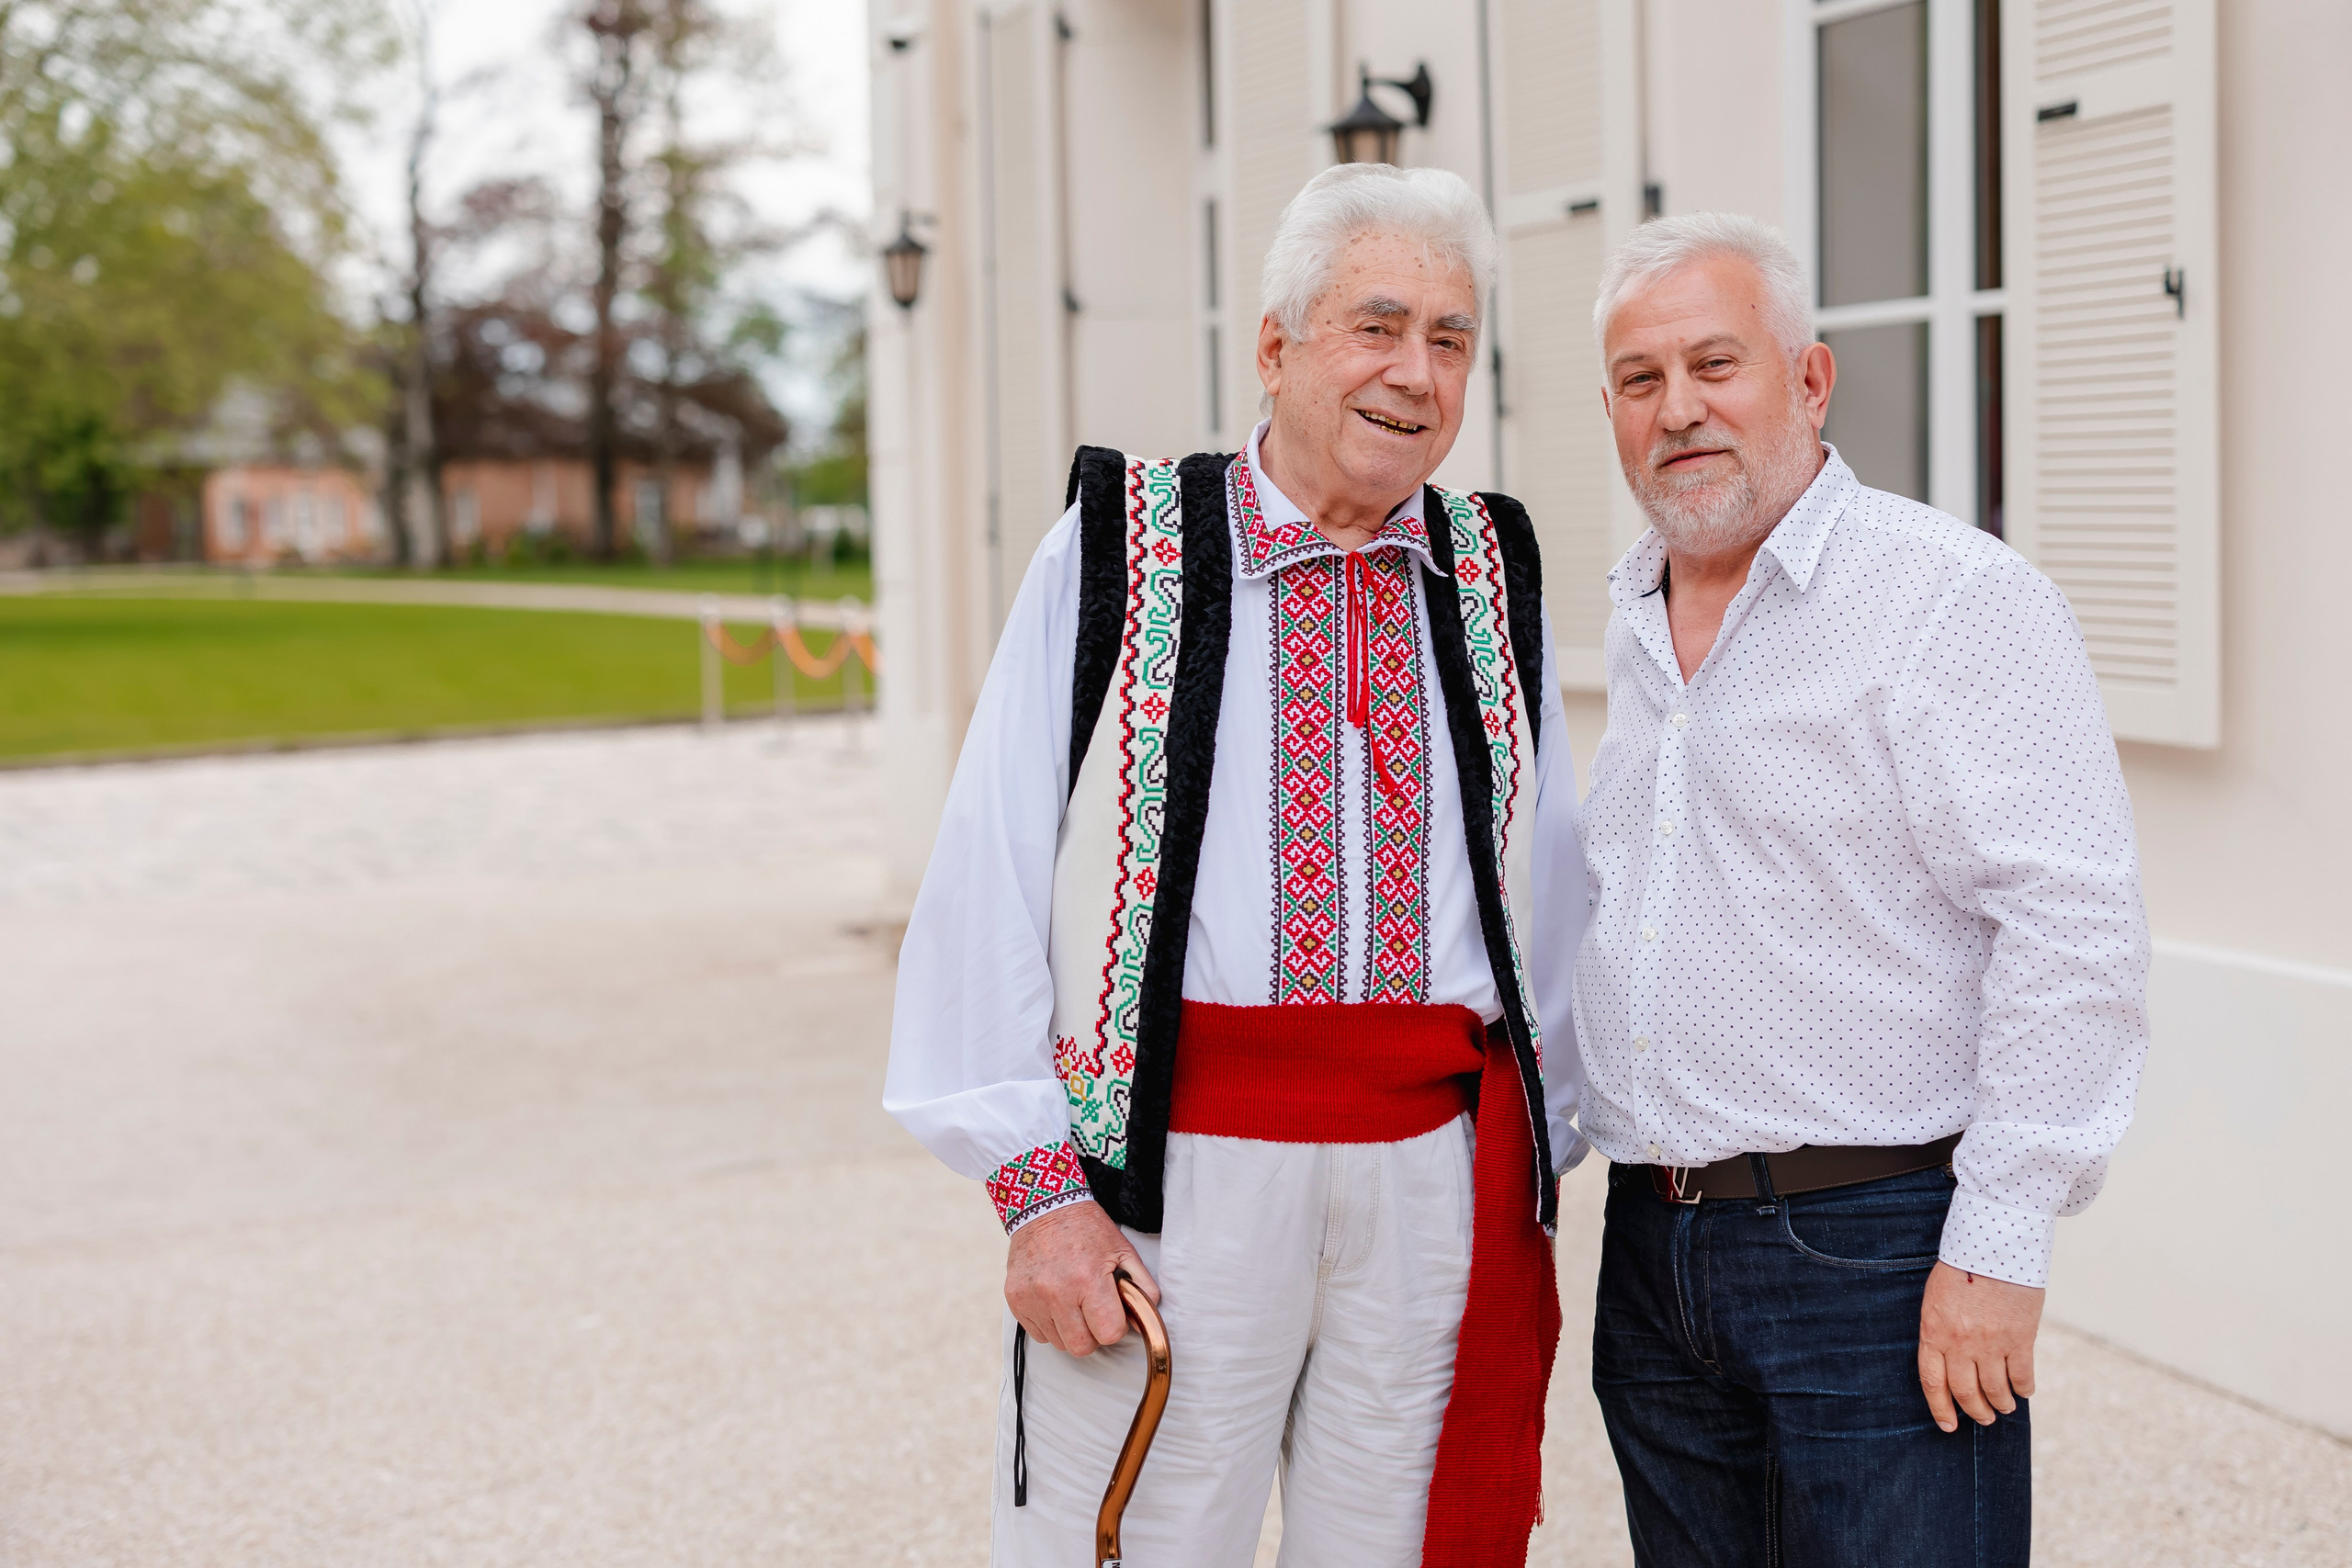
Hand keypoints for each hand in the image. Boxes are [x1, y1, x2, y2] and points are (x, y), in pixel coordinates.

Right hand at [1005, 1201, 1158, 1357]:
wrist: (1044, 1207)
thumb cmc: (1086, 1228)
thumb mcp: (1123, 1250)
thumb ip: (1141, 1287)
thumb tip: (1144, 1321)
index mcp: (1087, 1279)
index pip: (1109, 1333)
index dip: (1115, 1326)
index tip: (1112, 1313)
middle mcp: (1056, 1292)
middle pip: (1082, 1347)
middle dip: (1092, 1334)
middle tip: (1093, 1311)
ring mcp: (1032, 1298)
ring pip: (1059, 1343)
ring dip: (1070, 1329)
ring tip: (1072, 1301)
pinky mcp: (1015, 1299)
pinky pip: (1037, 1334)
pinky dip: (1049, 1324)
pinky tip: (1054, 1300)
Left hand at [1917, 1260, 2043, 1431]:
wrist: (1993, 1245)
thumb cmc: (1962, 1268)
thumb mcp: (1938, 1299)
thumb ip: (1942, 1331)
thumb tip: (1953, 1361)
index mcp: (1934, 1332)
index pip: (1933, 1382)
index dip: (1941, 1408)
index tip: (1948, 1425)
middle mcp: (1960, 1343)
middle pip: (1966, 1391)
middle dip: (1975, 1411)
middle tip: (1983, 1418)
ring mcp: (1991, 1343)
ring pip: (1995, 1389)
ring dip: (2001, 1403)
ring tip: (2004, 1407)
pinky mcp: (2020, 1338)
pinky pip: (2022, 1376)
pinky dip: (2024, 1389)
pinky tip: (2024, 1391)